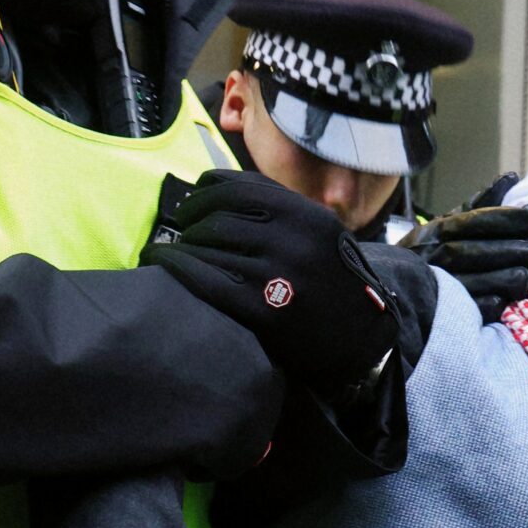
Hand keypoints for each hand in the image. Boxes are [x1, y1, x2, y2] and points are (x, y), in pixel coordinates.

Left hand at [144, 173, 392, 393]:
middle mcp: (292, 239)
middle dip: (189, 223)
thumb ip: (277, 208)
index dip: (203, 193)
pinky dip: (177, 268)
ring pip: (207, 247)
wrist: (363, 340)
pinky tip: (164, 267)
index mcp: (305, 214)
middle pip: (217, 218)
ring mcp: (278, 276)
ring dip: (180, 248)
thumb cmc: (331, 282)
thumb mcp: (318, 233)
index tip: (190, 206)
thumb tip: (212, 190)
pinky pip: (206, 280)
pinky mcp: (264, 311)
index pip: (236, 187)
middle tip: (181, 234)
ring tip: (170, 254)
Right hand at [407, 176, 527, 323]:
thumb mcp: (451, 223)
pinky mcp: (445, 314)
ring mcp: (440, 286)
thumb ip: (481, 204)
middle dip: (516, 248)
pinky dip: (494, 302)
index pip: (477, 220)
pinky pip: (475, 309)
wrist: (394, 288)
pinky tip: (508, 297)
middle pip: (481, 250)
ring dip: (511, 277)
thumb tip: (511, 179)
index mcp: (439, 230)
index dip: (510, 217)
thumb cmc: (433, 252)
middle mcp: (436, 256)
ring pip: (480, 280)